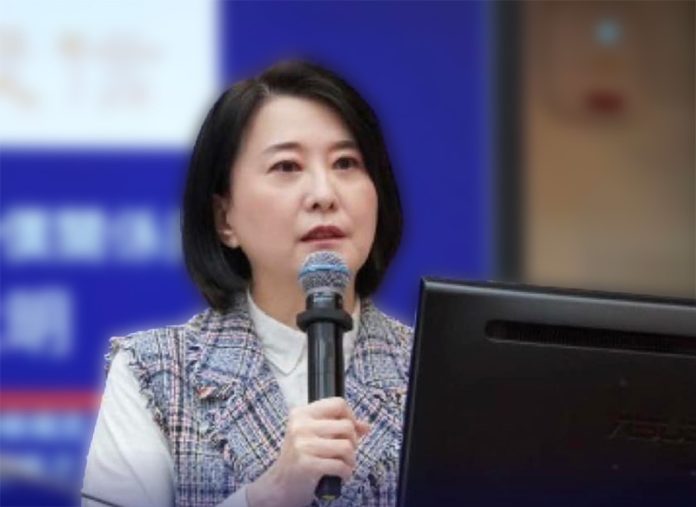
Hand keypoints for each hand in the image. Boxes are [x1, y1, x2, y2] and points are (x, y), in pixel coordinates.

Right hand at [246, 397, 369, 506]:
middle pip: (347, 426)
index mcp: (301, 413)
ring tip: (343, 464)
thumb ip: (339, 427)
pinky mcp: (307, 464)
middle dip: (353, 442)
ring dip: (351, 459)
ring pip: (347, 446)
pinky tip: (340, 474)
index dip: (350, 417)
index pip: (338, 404)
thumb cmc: (301, 457)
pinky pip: (341, 465)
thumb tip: (366, 426)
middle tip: (345, 452)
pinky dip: (346, 472)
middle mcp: (300, 426)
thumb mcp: (315, 436)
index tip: (348, 431)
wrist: (281, 484)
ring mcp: (303, 445)